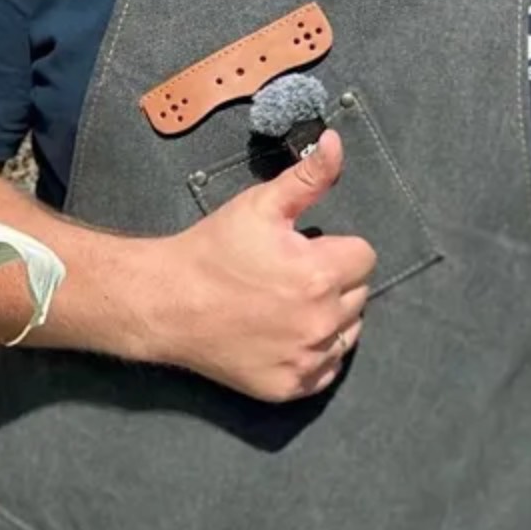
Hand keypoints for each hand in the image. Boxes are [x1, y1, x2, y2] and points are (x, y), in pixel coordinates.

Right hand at [146, 131, 374, 400]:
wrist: (165, 304)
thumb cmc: (213, 250)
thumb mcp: (261, 204)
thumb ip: (309, 176)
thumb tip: (338, 142)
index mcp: (320, 274)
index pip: (365, 257)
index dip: (336, 248)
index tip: (306, 249)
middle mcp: (320, 322)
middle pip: (359, 295)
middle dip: (334, 282)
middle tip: (291, 276)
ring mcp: (305, 359)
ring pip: (347, 334)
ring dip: (330, 318)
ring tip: (289, 305)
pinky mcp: (289, 387)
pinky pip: (326, 370)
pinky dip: (314, 355)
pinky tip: (285, 336)